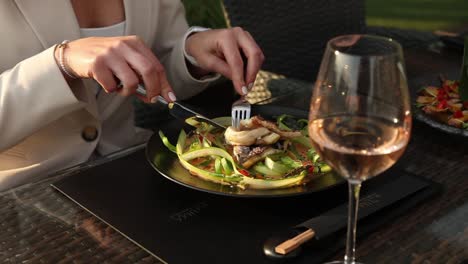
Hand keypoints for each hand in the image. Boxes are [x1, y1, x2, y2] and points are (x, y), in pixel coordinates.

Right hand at [57, 36, 175, 102]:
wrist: (75, 52)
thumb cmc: (106, 59)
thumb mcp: (127, 60)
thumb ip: (142, 73)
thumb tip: (160, 94)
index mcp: (135, 43)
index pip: (156, 66)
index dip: (164, 84)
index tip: (169, 98)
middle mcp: (124, 45)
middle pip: (148, 71)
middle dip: (153, 90)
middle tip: (150, 99)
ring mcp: (110, 54)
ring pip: (132, 81)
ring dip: (128, 92)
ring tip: (120, 88)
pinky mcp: (97, 64)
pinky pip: (112, 87)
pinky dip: (112, 90)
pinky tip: (106, 83)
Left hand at [185, 27, 264, 94]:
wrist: (201, 40)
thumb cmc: (202, 48)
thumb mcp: (207, 62)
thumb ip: (224, 70)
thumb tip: (238, 81)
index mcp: (226, 37)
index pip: (237, 61)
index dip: (240, 78)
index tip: (242, 91)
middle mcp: (238, 34)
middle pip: (254, 55)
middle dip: (252, 74)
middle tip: (247, 88)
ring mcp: (245, 37)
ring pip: (258, 56)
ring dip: (253, 72)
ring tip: (244, 84)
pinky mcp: (248, 42)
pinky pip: (256, 56)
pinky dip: (253, 68)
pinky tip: (244, 75)